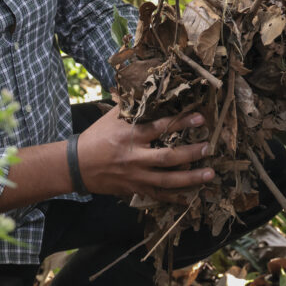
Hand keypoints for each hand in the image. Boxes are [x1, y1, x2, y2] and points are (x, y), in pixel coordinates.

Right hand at [76, 107, 213, 201]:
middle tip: (208, 148)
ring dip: (190, 178)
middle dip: (190, 153)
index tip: (200, 118)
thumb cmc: (96, 136)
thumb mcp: (111, 117)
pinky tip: (189, 198)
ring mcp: (135, 176)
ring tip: (209, 174)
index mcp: (130, 136)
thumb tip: (149, 87)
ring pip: (167, 180)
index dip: (181, 123)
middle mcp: (135, 157)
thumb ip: (131, 105)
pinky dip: (173, 198)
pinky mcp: (134, 189)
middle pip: (168, 157)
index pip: (160, 128)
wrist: (76, 165)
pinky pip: (157, 195)